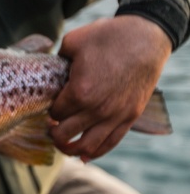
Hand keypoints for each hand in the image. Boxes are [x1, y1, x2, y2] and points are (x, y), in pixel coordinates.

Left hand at [49, 15, 170, 160]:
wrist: (145, 38)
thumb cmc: (107, 37)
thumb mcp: (72, 42)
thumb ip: (57, 60)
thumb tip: (47, 69)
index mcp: (80, 91)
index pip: (55, 113)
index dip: (48, 110)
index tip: (48, 106)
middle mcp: (98, 109)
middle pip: (65, 134)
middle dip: (53, 132)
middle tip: (49, 126)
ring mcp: (116, 116)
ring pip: (87, 146)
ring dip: (70, 149)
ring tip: (62, 144)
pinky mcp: (130, 117)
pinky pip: (110, 143)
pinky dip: (95, 153)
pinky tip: (84, 156)